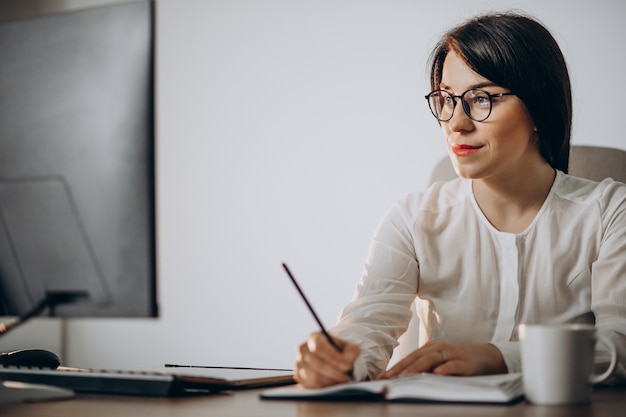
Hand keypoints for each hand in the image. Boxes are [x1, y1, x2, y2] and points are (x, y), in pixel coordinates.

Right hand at [294, 332, 360, 387]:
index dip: (332, 357)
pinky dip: (323, 387)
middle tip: (347, 378)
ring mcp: (299, 364)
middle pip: (316, 364)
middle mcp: (303, 349)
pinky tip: (333, 384)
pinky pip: (310, 386)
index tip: (346, 366)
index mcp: (314, 338)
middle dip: (334, 373)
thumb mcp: (351, 348)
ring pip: (313, 377)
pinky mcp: (299, 377)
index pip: (318, 347)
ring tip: (341, 382)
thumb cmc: (342, 353)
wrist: (334, 360)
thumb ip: (351, 353)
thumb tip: (346, 364)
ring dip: (330, 381)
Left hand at [379, 341, 506, 379]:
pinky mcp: (465, 363)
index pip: (408, 359)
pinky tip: (436, 375)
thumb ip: (424, 369)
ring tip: (403, 378)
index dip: (394, 368)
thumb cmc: (458, 362)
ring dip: (416, 369)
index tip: (380, 378)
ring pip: (431, 360)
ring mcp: (452, 354)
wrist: (487, 357)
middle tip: (386, 380)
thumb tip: (402, 380)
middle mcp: (438, 349)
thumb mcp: (439, 363)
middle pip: (416, 358)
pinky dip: (444, 369)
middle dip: (400, 369)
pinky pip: (453, 365)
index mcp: (429, 349)